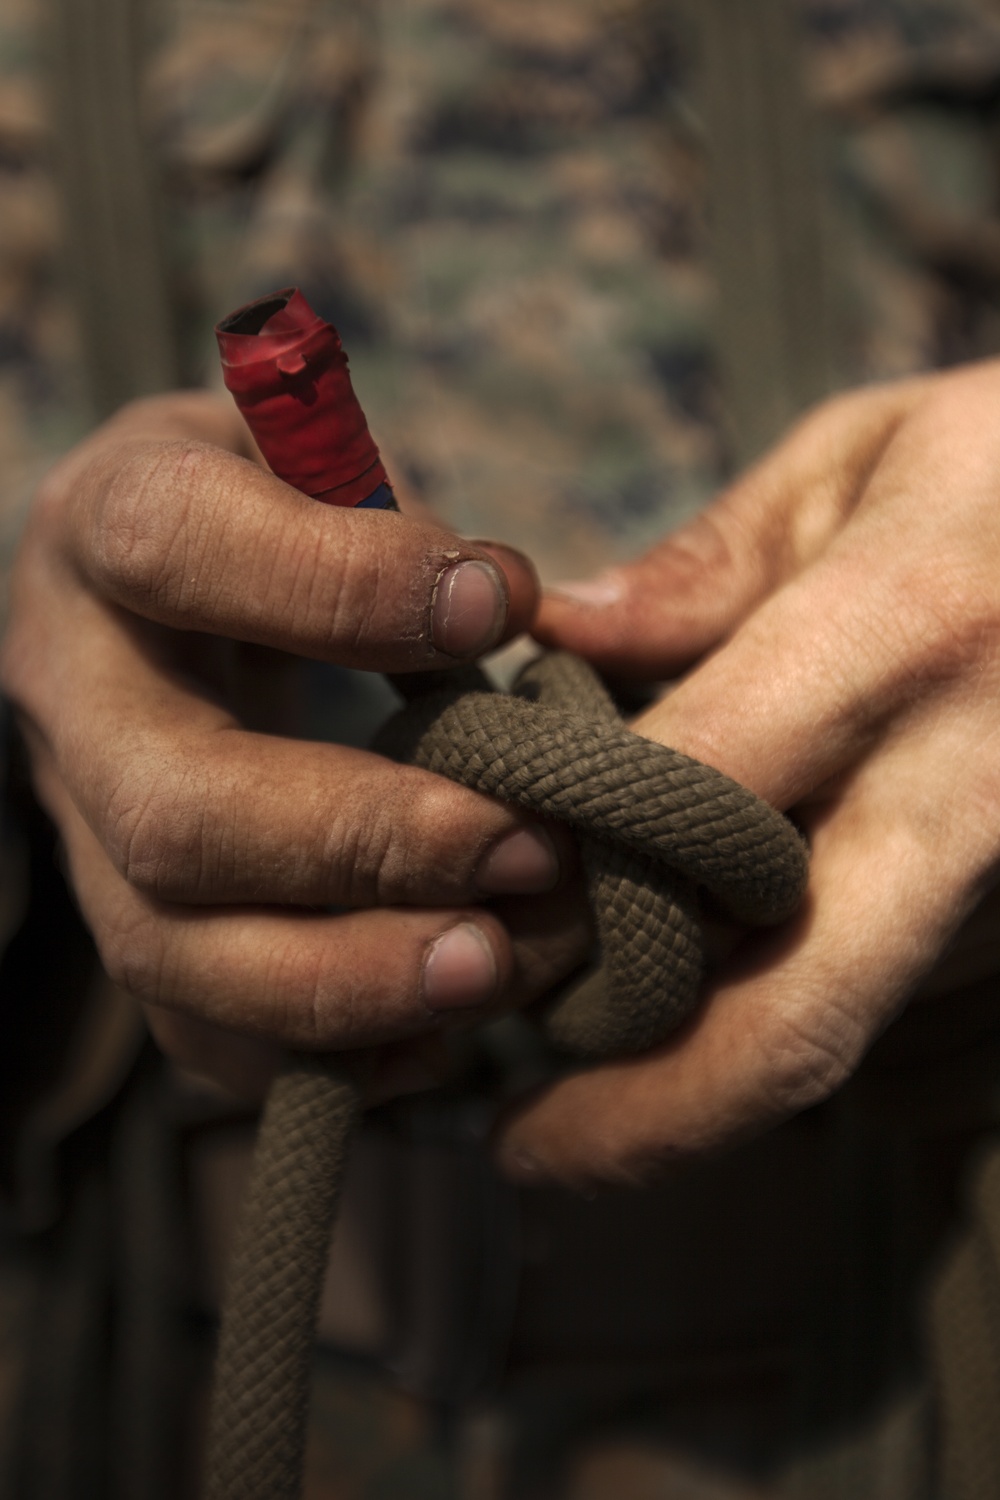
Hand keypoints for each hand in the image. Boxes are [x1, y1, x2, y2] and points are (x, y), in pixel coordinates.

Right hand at [1, 394, 586, 1095]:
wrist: (154, 603)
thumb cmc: (259, 509)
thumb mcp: (304, 448)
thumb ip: (384, 500)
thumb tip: (498, 607)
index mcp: (107, 530)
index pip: (172, 548)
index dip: (337, 587)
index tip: (498, 611)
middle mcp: (70, 692)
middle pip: (170, 813)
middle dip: (360, 848)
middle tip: (526, 850)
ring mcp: (86, 826)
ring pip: (169, 951)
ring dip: (348, 983)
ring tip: (495, 967)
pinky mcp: (131, 918)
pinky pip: (196, 1031)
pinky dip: (323, 1056)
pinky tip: (436, 1029)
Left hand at [496, 363, 999, 1185]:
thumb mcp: (874, 457)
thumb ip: (713, 565)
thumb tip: (561, 638)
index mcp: (908, 634)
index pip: (687, 797)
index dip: (561, 883)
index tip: (477, 933)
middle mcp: (986, 795)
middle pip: (791, 1019)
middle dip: (639, 1117)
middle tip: (531, 1149)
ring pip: (853, 1043)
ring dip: (730, 1059)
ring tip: (656, 1016)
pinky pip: (938, 1060)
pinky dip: (847, 1052)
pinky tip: (802, 977)